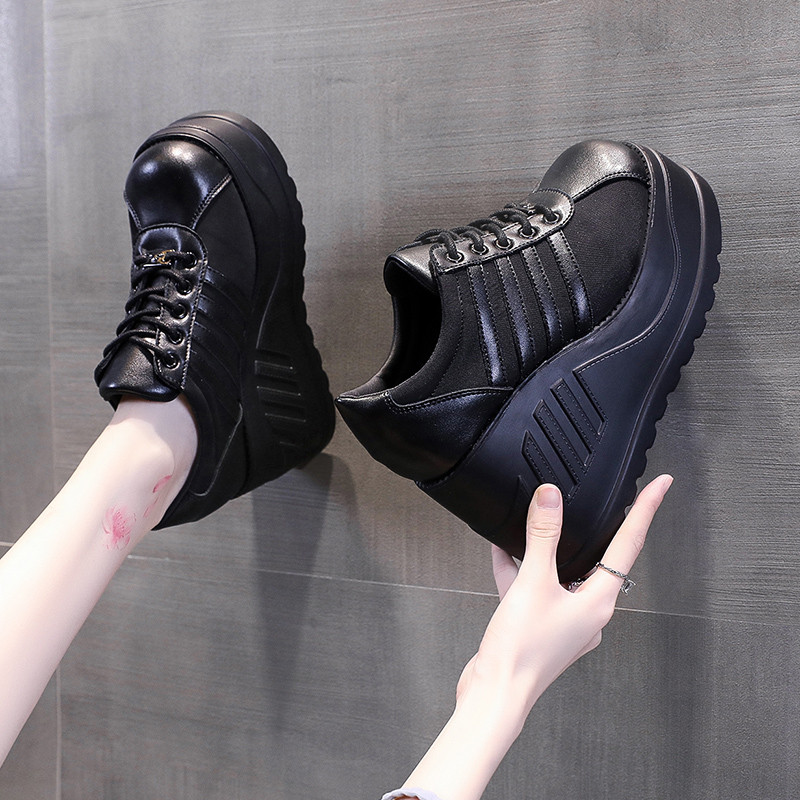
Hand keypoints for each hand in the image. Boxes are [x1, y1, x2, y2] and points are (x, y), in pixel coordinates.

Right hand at [457, 474, 672, 707]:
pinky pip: (539, 586)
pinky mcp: (543, 625)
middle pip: (600, 556)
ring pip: (564, 571)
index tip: (661, 484)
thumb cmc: (520, 652)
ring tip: (535, 520)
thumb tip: (551, 497)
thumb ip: (542, 536)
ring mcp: (567, 620)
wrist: (495, 694)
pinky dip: (524, 567)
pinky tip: (504, 552)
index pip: (629, 544)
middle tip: (615, 498)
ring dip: (549, 547)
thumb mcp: (533, 583)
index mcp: (599, 601)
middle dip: (601, 526)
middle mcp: (589, 611)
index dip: (646, 509)